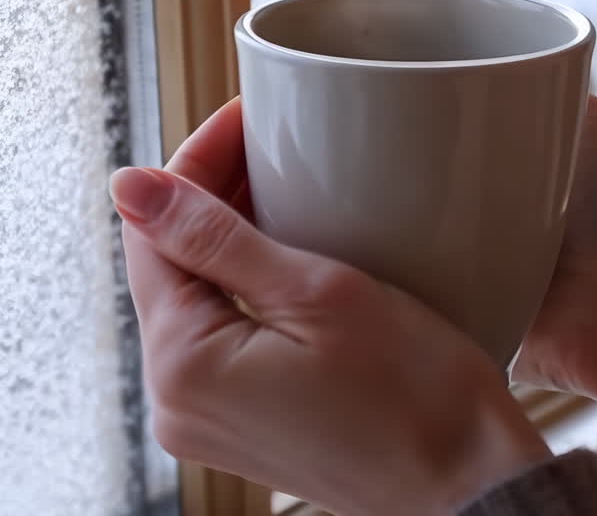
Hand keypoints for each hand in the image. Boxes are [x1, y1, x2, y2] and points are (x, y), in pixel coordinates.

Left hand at [112, 99, 549, 515]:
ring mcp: (204, 419)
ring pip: (194, 296)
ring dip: (229, 235)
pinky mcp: (238, 424)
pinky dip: (244, 285)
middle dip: (211, 194)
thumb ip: (214, 238)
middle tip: (275, 140)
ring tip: (287, 184)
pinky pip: (220, 334)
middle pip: (168, 264)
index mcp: (183, 365)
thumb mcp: (318, 294)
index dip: (194, 163)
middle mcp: (175, 401)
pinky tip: (290, 252)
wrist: (468, 487)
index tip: (247, 118)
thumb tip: (129, 185)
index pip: (153, 232)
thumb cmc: (415, 396)